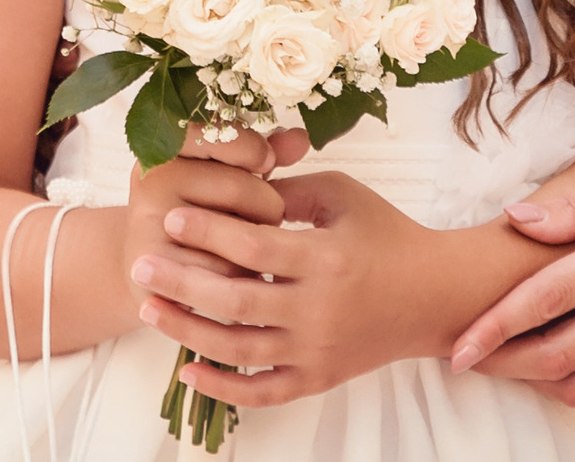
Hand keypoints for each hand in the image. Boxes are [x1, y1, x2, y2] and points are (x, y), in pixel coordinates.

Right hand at [119, 125, 307, 307]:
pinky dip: (243, 277)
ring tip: (251, 245)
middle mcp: (151, 181)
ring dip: (259, 246)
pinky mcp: (159, 271)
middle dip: (268, 205)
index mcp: (167, 146)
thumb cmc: (201, 212)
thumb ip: (261, 153)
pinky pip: (226, 275)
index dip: (253, 148)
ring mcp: (150, 227)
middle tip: (267, 214)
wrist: (151, 268)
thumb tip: (301, 138)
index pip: (219, 134)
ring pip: (236, 237)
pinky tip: (237, 272)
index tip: (266, 161)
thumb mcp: (227, 175)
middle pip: (239, 188)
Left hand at [132, 168, 453, 408]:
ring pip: (240, 349)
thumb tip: (232, 181)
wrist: (433, 295)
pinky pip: (262, 393)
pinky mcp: (318, 378)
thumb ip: (287, 190)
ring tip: (148, 309)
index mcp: (326, 259)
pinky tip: (187, 369)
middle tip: (140, 265)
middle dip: (181, 283)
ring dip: (187, 331)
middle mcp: (321, 310)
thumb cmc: (386, 234)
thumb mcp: (342, 196)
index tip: (171, 218)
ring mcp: (318, 351)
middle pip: (236, 300)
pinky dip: (222, 388)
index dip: (209, 232)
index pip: (254, 246)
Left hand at [451, 149, 574, 408]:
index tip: (460, 345)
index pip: (546, 300)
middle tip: (466, 358)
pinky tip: (553, 356)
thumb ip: (574, 208)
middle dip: (505, 364)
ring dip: (539, 377)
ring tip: (504, 359)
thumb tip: (515, 219)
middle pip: (559, 355)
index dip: (496, 326)